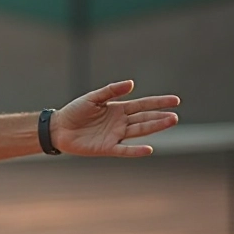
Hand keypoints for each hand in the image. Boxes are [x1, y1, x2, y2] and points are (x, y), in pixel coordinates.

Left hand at [52, 80, 179, 157]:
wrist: (58, 128)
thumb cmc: (75, 111)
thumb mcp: (92, 97)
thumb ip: (111, 90)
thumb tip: (132, 83)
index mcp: (117, 108)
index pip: (142, 105)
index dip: (158, 103)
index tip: (175, 100)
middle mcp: (120, 122)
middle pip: (144, 118)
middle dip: (160, 116)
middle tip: (175, 116)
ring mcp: (115, 135)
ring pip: (139, 131)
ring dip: (154, 127)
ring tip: (170, 122)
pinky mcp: (107, 148)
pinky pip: (124, 149)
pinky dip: (136, 150)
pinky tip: (149, 149)